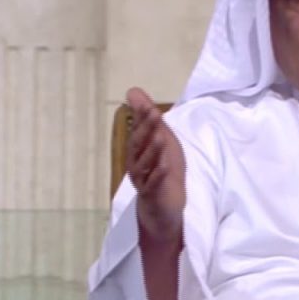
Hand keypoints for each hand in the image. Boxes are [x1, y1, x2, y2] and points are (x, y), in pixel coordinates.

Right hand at [125, 87, 185, 243]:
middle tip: (154, 113)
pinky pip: (154, 183)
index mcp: (138, 149)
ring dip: (152, 149)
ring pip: (145, 163)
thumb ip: (149, 119)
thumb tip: (133, 91)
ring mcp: (143, 179)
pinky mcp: (152, 194)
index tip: (147, 103)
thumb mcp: (160, 141)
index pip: (139, 130)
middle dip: (146, 129)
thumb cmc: (161, 171)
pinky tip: (164, 166)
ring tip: (159, 136)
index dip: (143, 117)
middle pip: (139, 145)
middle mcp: (136, 162)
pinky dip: (158, 175)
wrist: (161, 208)